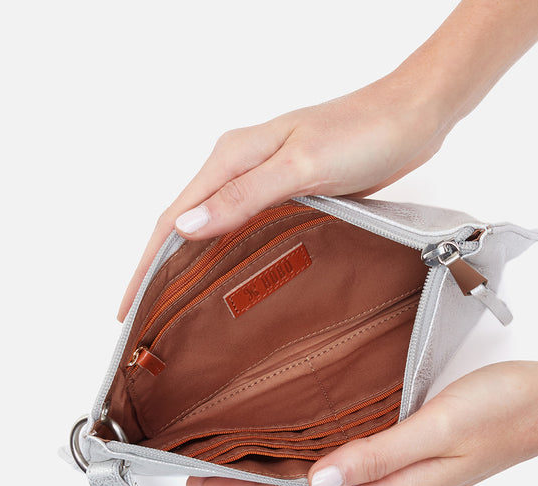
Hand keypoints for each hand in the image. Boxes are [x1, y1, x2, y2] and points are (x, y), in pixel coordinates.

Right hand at [118, 76, 448, 319]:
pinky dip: (224, 253)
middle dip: (158, 268)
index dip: (145, 265)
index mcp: (232, 157)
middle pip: (184, 223)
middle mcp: (239, 167)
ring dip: (187, 262)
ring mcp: (262, 180)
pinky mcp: (286, 193)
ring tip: (174, 304)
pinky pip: (241, 228)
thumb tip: (185, 229)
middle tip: (145, 315)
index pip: (171, 217)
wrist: (409, 118)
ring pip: (211, 227)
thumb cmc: (361, 133)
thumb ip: (242, 198)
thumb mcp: (299, 166)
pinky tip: (226, 276)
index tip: (128, 307)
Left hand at [185, 362, 537, 485]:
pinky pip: (347, 470)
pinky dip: (312, 465)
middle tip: (205, 474)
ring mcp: (403, 479)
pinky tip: (300, 451)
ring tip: (237, 466)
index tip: (203, 484)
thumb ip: (376, 456)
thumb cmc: (505, 409)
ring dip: (279, 482)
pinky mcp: (411, 459)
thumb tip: (316, 481)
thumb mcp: (436, 427)